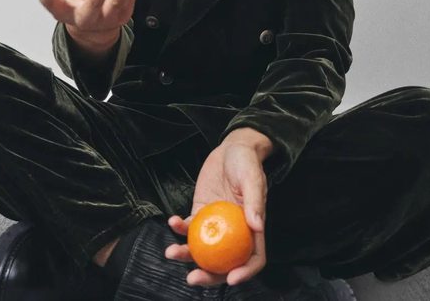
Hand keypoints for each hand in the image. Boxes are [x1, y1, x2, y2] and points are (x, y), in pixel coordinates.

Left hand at [164, 143, 267, 287]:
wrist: (230, 149)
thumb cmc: (247, 162)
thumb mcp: (253, 178)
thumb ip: (255, 201)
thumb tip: (257, 226)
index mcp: (252, 227)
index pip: (253, 258)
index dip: (244, 273)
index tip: (230, 279)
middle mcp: (234, 231)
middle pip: (223, 262)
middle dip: (208, 276)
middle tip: (192, 278)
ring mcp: (215, 224)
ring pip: (202, 249)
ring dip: (186, 255)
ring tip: (171, 252)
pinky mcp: (200, 213)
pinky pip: (189, 227)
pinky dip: (179, 228)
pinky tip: (172, 221)